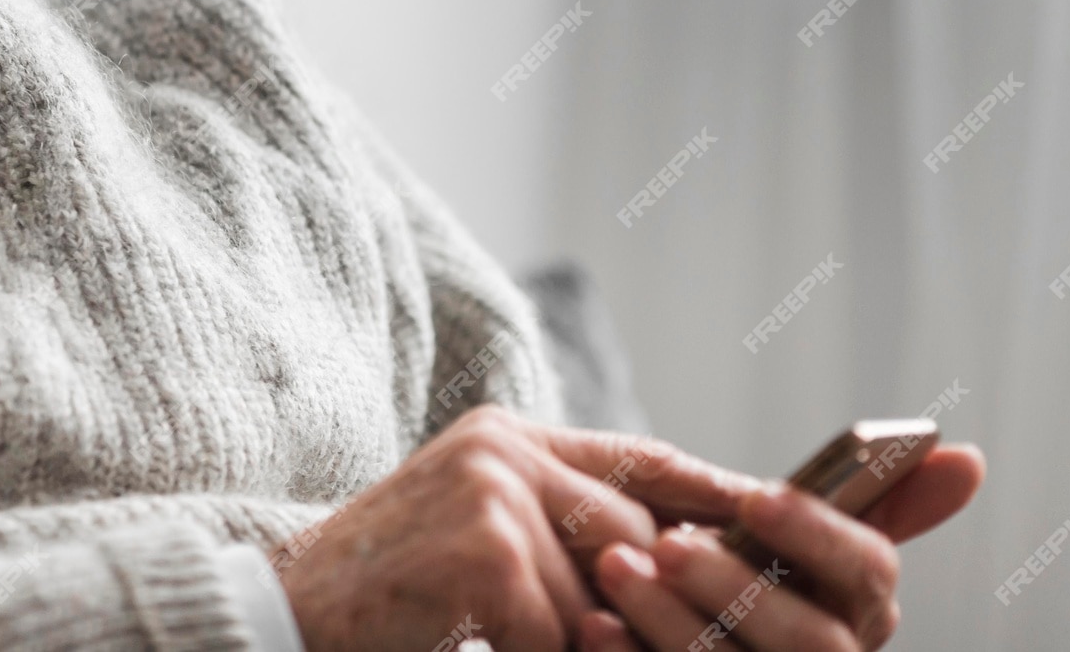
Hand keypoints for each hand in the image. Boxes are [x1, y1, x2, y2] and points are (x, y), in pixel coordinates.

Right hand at [272, 405, 763, 651]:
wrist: (283, 610)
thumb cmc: (387, 590)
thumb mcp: (476, 531)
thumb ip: (555, 526)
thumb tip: (670, 563)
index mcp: (509, 438)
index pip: (644, 461)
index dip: (720, 496)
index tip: (785, 527)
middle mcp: (507, 451)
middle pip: (643, 538)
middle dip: (660, 607)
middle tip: (661, 636)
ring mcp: (496, 495)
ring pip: (608, 596)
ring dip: (583, 645)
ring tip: (531, 639)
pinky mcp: (486, 553)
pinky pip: (560, 635)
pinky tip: (486, 648)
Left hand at [580, 443, 985, 650]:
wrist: (592, 587)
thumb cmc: (704, 554)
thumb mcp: (763, 519)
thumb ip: (859, 492)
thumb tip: (964, 456)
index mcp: (851, 605)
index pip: (870, 573)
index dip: (818, 535)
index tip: (758, 495)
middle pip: (815, 641)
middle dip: (739, 587)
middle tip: (668, 542)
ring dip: (673, 623)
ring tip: (616, 568)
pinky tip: (595, 625)